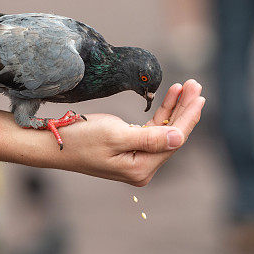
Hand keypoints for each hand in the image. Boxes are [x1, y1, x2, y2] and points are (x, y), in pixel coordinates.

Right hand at [43, 80, 204, 185]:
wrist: (53, 143)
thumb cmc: (81, 138)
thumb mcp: (116, 135)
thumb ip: (150, 138)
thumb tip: (180, 137)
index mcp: (141, 169)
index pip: (173, 140)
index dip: (188, 117)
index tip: (199, 96)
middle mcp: (142, 167)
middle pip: (172, 134)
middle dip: (185, 109)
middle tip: (196, 85)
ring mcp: (137, 158)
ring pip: (164, 129)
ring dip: (175, 107)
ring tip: (187, 86)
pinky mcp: (130, 148)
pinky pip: (152, 128)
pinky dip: (161, 111)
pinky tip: (171, 95)